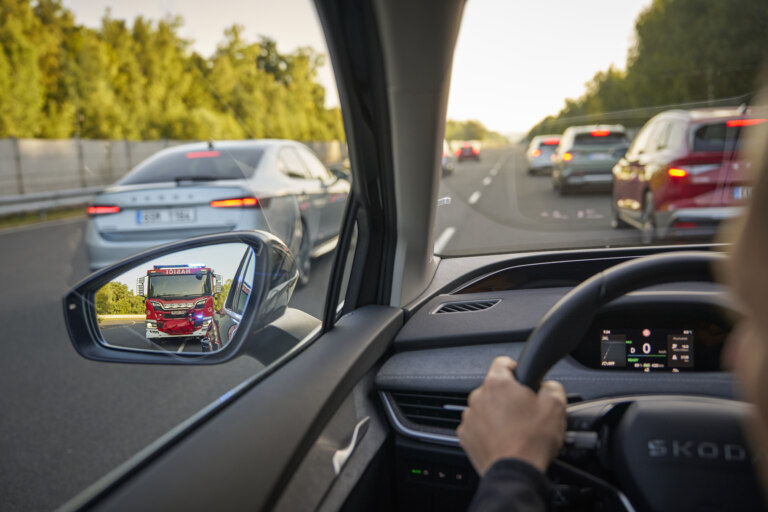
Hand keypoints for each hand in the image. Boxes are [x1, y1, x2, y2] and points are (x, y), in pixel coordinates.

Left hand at [457, 356, 566, 474]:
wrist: (515, 472)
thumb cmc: (532, 441)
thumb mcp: (556, 406)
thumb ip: (552, 386)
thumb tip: (547, 386)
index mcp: (498, 384)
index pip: (502, 361)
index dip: (515, 367)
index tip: (521, 377)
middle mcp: (478, 396)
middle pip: (494, 388)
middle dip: (508, 396)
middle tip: (525, 412)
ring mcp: (469, 417)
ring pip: (485, 407)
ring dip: (497, 414)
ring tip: (514, 430)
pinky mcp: (465, 436)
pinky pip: (477, 426)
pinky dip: (487, 431)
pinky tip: (503, 440)